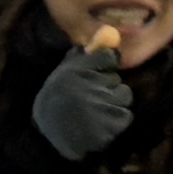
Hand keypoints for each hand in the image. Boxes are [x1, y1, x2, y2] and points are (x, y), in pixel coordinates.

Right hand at [25, 43, 137, 170]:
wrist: (47, 140)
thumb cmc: (54, 103)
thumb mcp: (63, 73)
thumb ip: (83, 55)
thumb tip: (107, 33)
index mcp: (78, 70)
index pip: (108, 57)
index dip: (105, 63)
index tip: (100, 70)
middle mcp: (92, 85)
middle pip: (116, 78)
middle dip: (109, 85)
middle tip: (94, 96)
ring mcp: (104, 106)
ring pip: (123, 95)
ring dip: (115, 102)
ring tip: (98, 110)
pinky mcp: (112, 126)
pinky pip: (125, 115)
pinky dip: (117, 119)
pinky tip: (102, 123)